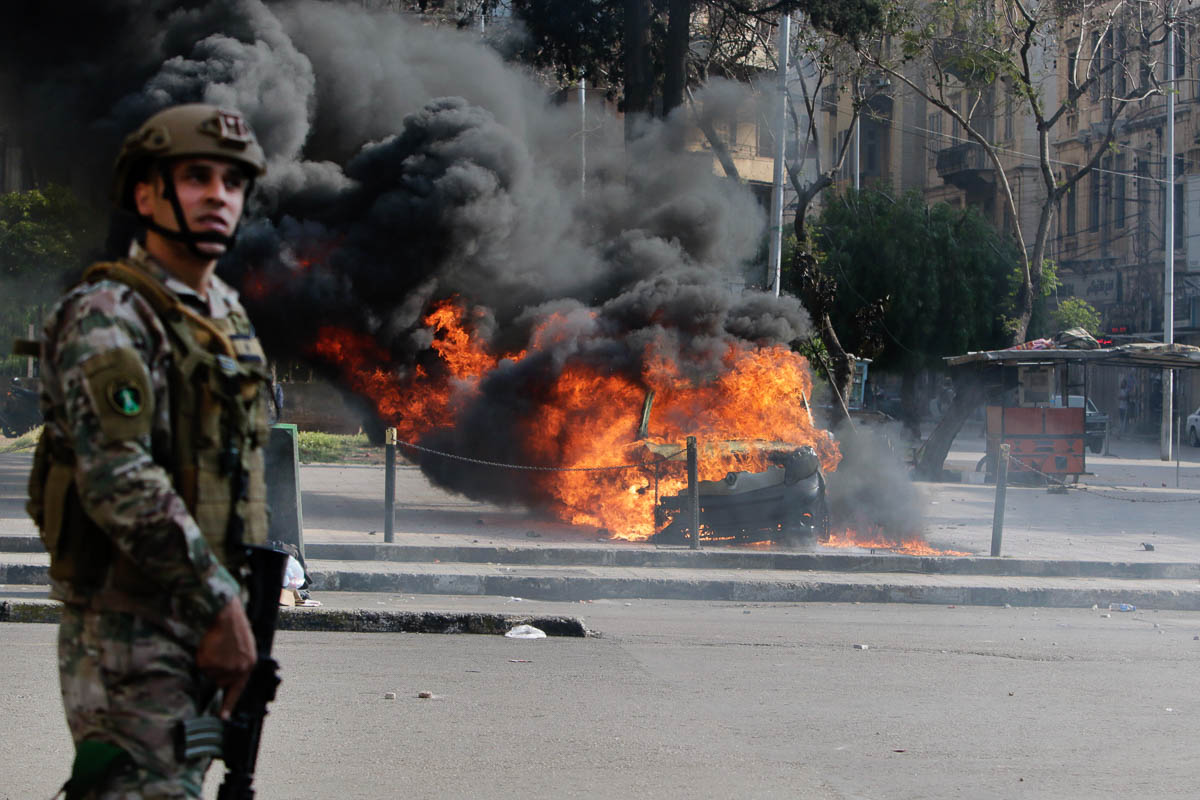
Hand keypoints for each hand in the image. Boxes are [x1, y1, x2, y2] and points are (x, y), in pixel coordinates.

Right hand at [197, 598, 255, 718]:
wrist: (225, 613)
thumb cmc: (234, 626)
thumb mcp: (244, 646)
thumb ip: (240, 662)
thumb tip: (230, 676)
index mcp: (248, 665)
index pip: (238, 690)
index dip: (229, 704)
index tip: (223, 718)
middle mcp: (236, 670)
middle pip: (220, 681)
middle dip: (217, 669)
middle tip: (218, 652)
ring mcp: (222, 668)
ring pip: (209, 672)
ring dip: (209, 661)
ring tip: (215, 644)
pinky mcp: (208, 663)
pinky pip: (200, 665)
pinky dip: (201, 656)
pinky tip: (209, 644)